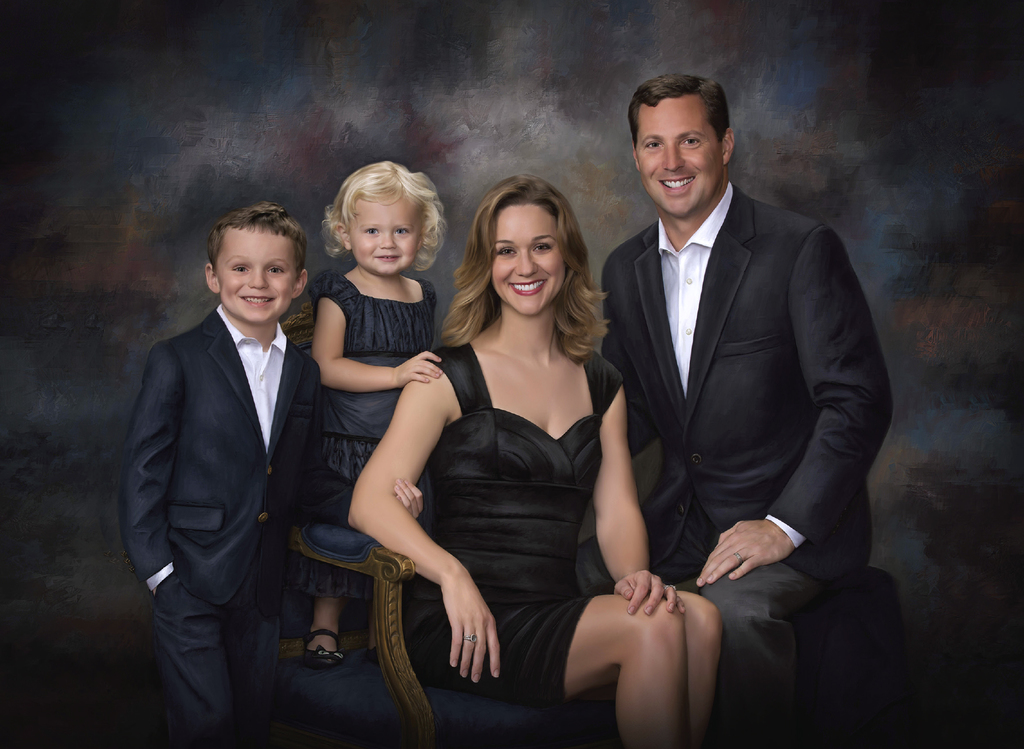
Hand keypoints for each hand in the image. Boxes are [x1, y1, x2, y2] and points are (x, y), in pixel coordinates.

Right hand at [392, 351, 441, 386]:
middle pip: (427, 363)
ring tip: (437, 377)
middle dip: (435, 368)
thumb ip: (421, 364)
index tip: (440, 360)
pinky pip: (416, 376)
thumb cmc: (405, 371)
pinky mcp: (408, 375)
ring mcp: (410, 368)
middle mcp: (413, 362)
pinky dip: (422, 378)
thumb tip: (433, 368)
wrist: (393, 376)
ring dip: (431, 373)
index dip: (433, 356)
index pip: (426, 354)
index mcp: (415, 359)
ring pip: (423, 369)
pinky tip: (427, 381)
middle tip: (441, 373)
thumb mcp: (413, 365)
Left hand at [393, 478, 422, 517]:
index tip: (405, 481)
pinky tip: (395, 497)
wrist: (395, 524)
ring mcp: (410, 517)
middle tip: (398, 481)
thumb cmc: (400, 507)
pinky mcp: (403, 519)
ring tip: (396, 487)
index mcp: (419, 507)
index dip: (412, 487)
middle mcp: (416, 513)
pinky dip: (399, 502)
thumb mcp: (407, 500)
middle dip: (405, 488)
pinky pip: (401, 509)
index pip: (419, 495)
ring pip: (408, 503)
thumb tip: (403, 482)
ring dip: (402, 493)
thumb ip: (407, 494)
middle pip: (413, 498)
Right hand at [440, 567, 499, 681]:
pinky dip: (455, 653)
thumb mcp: (481, 609)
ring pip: (469, 648)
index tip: (495, 674)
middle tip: (476, 679)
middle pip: (482, 649)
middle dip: (479, 666)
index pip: (495, 645)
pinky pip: (457, 641)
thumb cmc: (469, 595)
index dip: (495, 661)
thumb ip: (483, 625)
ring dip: (466, 663)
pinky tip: (453, 662)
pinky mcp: (457, 620)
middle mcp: (481, 623)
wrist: (457, 580)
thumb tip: (482, 642)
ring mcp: (469, 622)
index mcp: (490, 621)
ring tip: (463, 674)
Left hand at [614, 570, 682, 614]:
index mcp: (643, 575)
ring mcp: (663, 585)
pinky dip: (679, 603)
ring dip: (670, 600)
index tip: (630, 611)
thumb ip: (623, 589)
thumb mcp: (621, 586)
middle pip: (657, 589)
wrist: (634, 585)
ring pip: (670, 590)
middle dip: (653, 601)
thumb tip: (629, 595)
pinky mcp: (668, 593)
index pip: (641, 588)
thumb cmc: (627, 587)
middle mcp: (655, 579)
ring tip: (669, 610)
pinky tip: (681, 611)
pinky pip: (677, 596)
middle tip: (647, 612)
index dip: (636, 600)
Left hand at [697, 519, 795, 585]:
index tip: (700, 576)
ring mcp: (749, 548)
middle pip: (719, 558)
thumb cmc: (761, 530)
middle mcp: (738, 542)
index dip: (707, 565)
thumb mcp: (741, 527)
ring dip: (718, 571)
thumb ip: (729, 535)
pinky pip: (748, 564)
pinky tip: (732, 578)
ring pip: (730, 561)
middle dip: (708, 571)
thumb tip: (719, 545)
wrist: (781, 529)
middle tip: (700, 582)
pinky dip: (739, 571)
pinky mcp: (760, 555)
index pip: (716, 553)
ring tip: (710, 581)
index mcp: (732, 536)